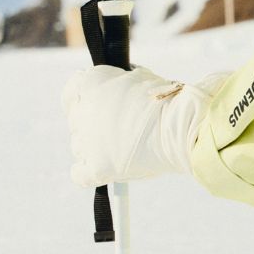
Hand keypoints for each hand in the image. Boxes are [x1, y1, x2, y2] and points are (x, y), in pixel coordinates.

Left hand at [63, 64, 229, 187]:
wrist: (181, 126)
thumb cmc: (166, 100)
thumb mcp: (138, 79)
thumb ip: (117, 84)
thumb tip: (115, 90)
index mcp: (91, 83)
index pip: (71, 91)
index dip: (85, 99)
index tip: (97, 105)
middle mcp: (82, 110)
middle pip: (77, 121)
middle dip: (94, 124)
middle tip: (119, 127)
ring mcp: (86, 140)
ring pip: (79, 146)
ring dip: (94, 147)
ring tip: (122, 146)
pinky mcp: (96, 167)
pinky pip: (79, 174)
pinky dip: (87, 172)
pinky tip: (101, 168)